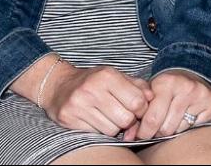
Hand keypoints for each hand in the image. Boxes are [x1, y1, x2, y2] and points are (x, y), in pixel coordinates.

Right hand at [36, 62, 151, 136]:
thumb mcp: (115, 76)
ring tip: (106, 116)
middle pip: (126, 119)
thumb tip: (152, 97)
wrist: (58, 86)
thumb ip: (137, 85)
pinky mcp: (69, 118)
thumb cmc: (93, 82)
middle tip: (120, 114)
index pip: (137, 102)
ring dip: (113, 127)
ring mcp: (79, 104)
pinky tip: (94, 120)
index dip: (140, 109)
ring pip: (112, 130)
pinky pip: (96, 135)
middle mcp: (92, 88)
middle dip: (127, 121)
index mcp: (107, 75)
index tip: (135, 109)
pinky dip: (99, 131)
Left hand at [129, 70, 210, 140]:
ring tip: (169, 118)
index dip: (143, 131)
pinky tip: (184, 115)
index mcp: (166, 82)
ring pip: (180, 129)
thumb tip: (128, 136)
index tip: (140, 133)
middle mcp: (185, 87)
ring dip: (172, 128)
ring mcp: (201, 95)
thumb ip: (138, 113)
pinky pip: (195, 127)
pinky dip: (187, 125)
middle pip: (166, 128)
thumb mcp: (150, 92)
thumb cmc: (167, 86)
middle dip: (157, 131)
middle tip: (155, 127)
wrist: (192, 71)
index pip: (151, 119)